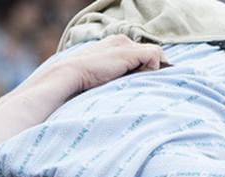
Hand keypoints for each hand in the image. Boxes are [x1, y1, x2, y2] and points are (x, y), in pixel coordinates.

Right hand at [48, 35, 166, 94]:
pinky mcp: (128, 52)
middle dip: (152, 69)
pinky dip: (153, 69)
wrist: (69, 75)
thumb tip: (133, 87)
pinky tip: (142, 80)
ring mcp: (125, 45)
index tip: (144, 83)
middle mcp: (121, 41)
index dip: (146, 68)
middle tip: (147, 85)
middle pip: (150, 53)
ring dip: (154, 71)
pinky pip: (155, 56)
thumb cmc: (81, 82)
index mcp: (114, 44)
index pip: (141, 53)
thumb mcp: (102, 76)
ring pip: (155, 54)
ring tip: (144, 85)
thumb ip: (116, 76)